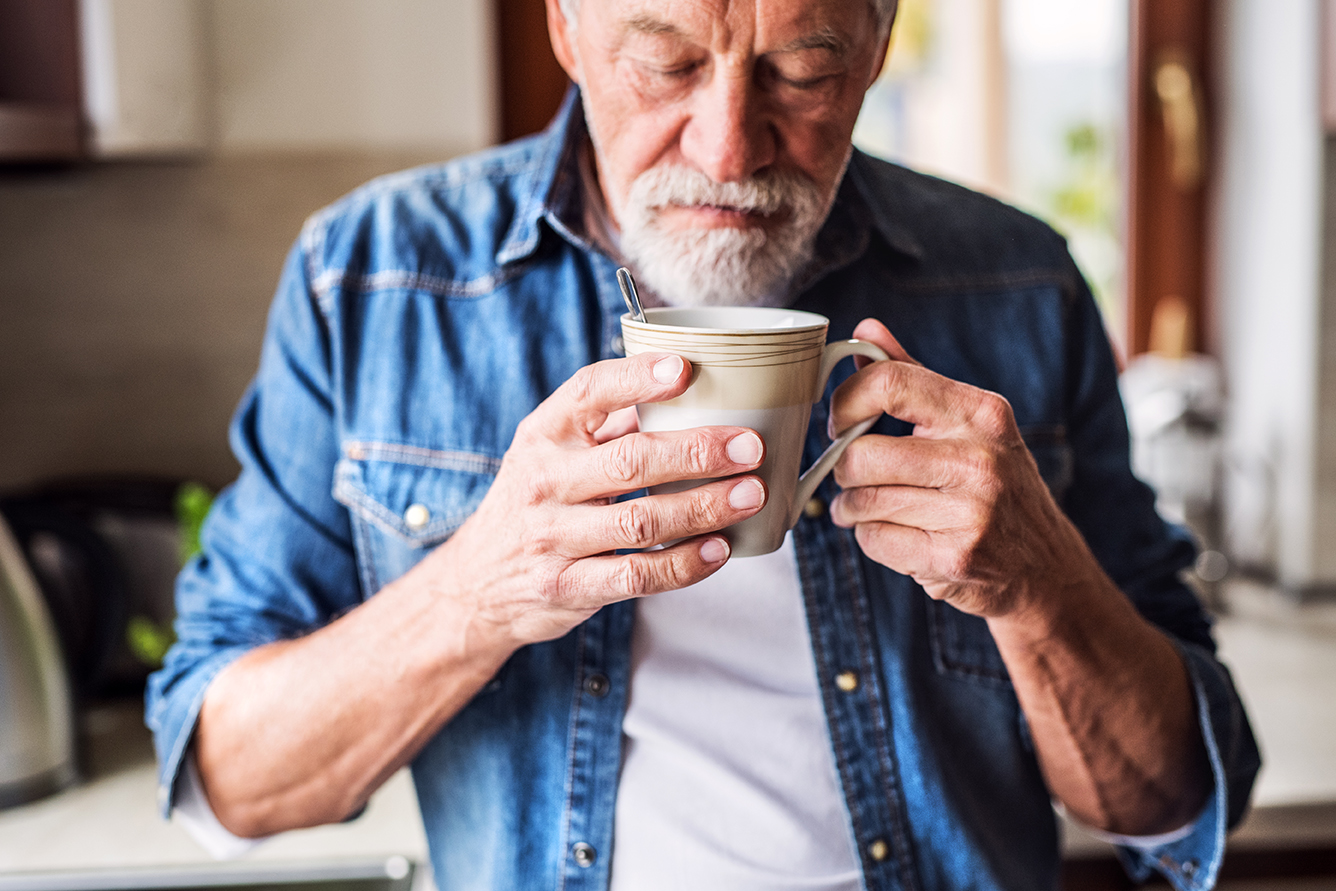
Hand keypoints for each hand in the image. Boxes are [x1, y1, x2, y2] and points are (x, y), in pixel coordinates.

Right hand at [411, 352, 767, 646]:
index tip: (686, 369)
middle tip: (750, 446)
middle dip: (698, 452)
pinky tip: (719, 549)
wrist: (477, 583)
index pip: (588, 393)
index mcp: (543, 435)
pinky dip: (684, 564)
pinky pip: (636, 576)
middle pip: (630, 461)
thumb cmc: (534, 503)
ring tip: (750, 494)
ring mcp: (552, 538)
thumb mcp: (551, 451)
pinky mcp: (568, 586)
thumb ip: (609, 423)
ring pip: (640, 521)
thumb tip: (688, 388)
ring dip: (703, 507)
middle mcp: (544, 482)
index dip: (637, 378)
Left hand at [828, 319, 1098, 618]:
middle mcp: (980, 458)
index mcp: (980, 412)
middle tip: (857, 476)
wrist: (1044, 565)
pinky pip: (875, 541)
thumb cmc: (994, 486)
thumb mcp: (968, 423)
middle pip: (861, 454)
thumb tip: (865, 331)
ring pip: (861, 502)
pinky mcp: (956, 558)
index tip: (841, 422)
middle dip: (845, 470)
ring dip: (853, 510)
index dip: (846, 402)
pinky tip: (902, 537)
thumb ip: (912, 376)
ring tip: (875, 509)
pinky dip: (874, 540)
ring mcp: (971, 512)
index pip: (888, 383)